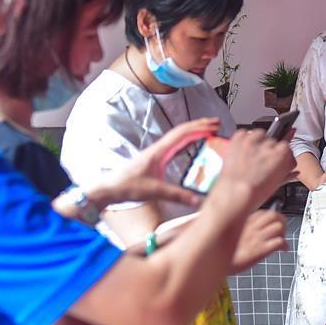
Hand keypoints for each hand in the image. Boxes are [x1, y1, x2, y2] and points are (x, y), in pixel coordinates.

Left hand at [88, 118, 219, 209]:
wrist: (109, 189)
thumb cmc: (127, 186)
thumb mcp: (155, 191)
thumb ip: (177, 195)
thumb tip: (198, 200)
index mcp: (158, 151)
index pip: (182, 133)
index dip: (199, 127)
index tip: (214, 125)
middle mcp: (158, 149)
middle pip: (182, 132)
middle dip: (199, 126)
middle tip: (216, 124)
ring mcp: (156, 154)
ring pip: (178, 138)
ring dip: (193, 132)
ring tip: (208, 131)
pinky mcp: (154, 160)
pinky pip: (174, 147)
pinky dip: (186, 143)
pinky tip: (191, 145)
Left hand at [215, 127, 295, 210]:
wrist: (234, 193)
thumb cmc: (254, 193)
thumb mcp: (277, 184)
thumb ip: (287, 174)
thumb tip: (293, 171)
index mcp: (282, 154)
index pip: (287, 149)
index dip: (281, 157)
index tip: (277, 161)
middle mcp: (269, 144)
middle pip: (273, 141)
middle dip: (268, 150)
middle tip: (260, 162)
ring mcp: (254, 140)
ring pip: (260, 134)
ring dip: (257, 142)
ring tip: (250, 156)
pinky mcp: (239, 138)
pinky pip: (244, 133)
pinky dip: (243, 140)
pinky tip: (242, 152)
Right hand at [230, 210, 287, 272]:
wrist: (219, 264)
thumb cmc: (226, 252)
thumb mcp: (233, 234)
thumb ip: (244, 228)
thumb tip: (256, 228)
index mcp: (244, 222)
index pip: (264, 212)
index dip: (272, 218)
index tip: (273, 224)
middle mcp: (251, 227)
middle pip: (274, 215)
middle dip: (281, 222)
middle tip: (281, 231)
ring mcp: (256, 238)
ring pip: (279, 226)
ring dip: (283, 233)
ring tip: (281, 240)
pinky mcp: (261, 250)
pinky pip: (278, 241)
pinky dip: (283, 245)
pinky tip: (282, 250)